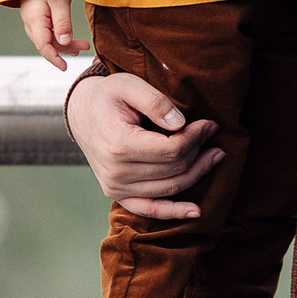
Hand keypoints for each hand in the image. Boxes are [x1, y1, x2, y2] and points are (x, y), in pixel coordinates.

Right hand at [17, 0, 87, 70]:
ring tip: (84, 46)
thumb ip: (62, 23)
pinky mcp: (38, 20)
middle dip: (66, 49)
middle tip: (85, 47)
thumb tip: (65, 43)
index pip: (43, 46)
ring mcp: (33, 22)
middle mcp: (31, 24)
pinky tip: (71, 42)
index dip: (54, 58)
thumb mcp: (59, 2)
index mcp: (35, 21)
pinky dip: (60, 38)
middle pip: (48, 44)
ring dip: (66, 44)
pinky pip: (48, 33)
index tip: (64, 67)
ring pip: (49, 40)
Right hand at [65, 71, 222, 218]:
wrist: (81, 113)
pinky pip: (149, 209)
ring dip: (197, 173)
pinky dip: (174, 212)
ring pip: (170, 187)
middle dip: (199, 151)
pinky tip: (197, 212)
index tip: (209, 124)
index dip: (196, 137)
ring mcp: (115, 187)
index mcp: (118, 145)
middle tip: (212, 133)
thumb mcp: (129, 85)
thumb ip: (156, 102)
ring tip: (215, 155)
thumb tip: (181, 123)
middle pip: (174, 169)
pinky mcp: (118, 195)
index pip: (171, 150)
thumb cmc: (108, 97)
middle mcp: (116, 172)